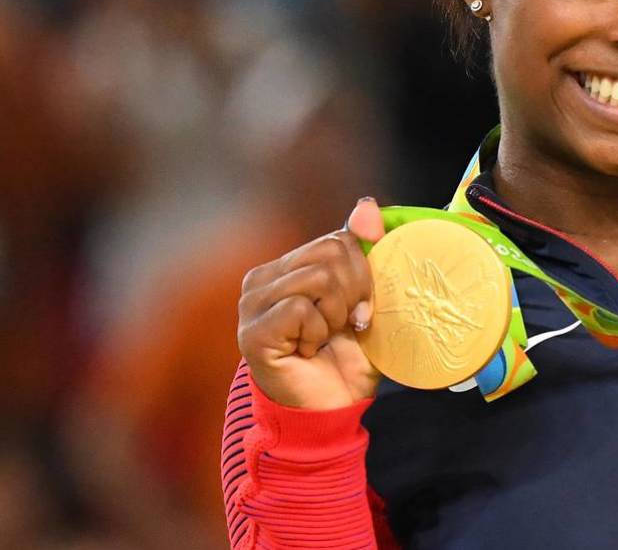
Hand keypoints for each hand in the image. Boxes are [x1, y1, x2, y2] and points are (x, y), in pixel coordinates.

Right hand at [238, 198, 383, 409]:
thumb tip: (366, 204)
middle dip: (354, 292)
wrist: (332, 413)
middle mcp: (261, 280)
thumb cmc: (345, 358)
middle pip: (331, 251)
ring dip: (337, 314)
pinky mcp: (252, 332)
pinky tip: (307, 351)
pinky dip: (318, 332)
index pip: (337, 239)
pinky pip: (301, 307)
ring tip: (325, 337)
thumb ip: (364, 251)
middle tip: (344, 326)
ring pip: (319, 277)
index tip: (362, 309)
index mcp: (285, 267)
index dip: (363, 273)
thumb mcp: (365, 298)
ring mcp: (251, 305)